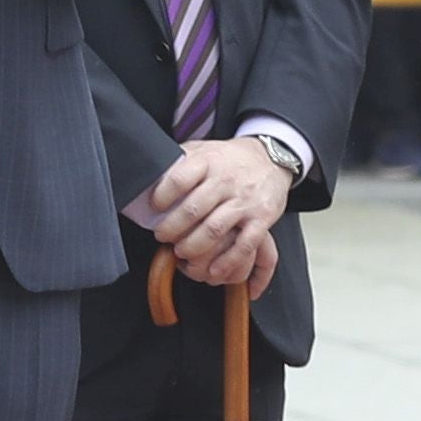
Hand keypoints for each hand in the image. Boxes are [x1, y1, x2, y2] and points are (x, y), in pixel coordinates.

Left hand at [136, 133, 291, 296]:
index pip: (179, 179)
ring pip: (214, 230)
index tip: (154, 208)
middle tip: (162, 236)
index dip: (162, 197)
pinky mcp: (262, 218)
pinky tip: (213, 271)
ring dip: (193, 246)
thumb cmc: (228, 159)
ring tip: (181, 252)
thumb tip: (150, 176)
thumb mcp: (203, 149)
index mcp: (208, 161)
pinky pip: (244, 245)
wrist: (270, 158)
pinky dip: (227, 262)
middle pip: (193, 209)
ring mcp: (245, 201)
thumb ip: (180, 160)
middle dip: (172, 228)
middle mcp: (226, 180)